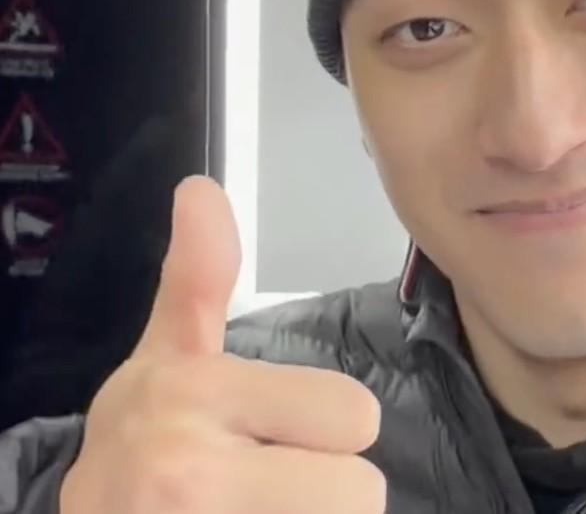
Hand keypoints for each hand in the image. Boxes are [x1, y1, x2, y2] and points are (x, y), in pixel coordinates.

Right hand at [59, 176, 384, 513]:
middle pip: (361, 491)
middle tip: (271, 488)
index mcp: (198, 395)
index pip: (356, 415)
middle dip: (327, 491)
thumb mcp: (166, 357)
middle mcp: (194, 477)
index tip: (274, 432)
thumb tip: (200, 188)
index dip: (328, 428)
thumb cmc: (140, 442)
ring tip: (257, 513)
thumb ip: (196, 280)